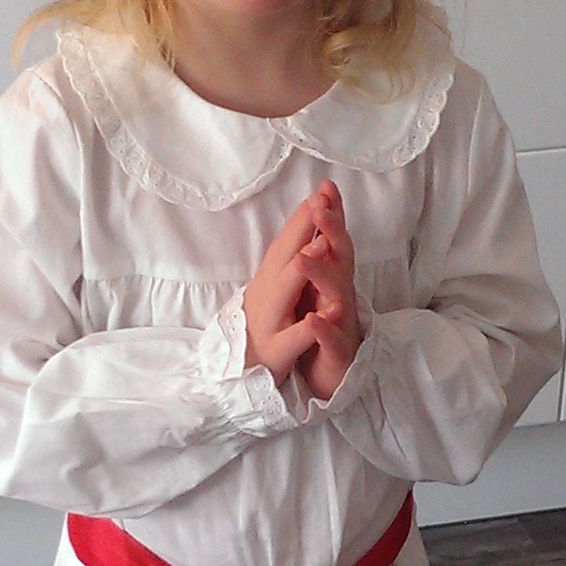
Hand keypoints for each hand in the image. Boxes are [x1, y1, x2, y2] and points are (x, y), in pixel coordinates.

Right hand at [243, 181, 361, 400]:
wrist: (238, 375)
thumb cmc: (261, 328)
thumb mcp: (271, 292)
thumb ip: (285, 264)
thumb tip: (304, 229)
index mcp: (269, 280)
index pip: (285, 242)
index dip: (302, 217)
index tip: (321, 190)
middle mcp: (266, 294)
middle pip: (283, 257)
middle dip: (301, 229)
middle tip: (320, 202)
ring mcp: (269, 322)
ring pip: (285, 292)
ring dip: (302, 267)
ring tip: (322, 244)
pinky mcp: (275, 352)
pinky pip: (294, 339)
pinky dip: (310, 328)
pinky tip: (327, 315)